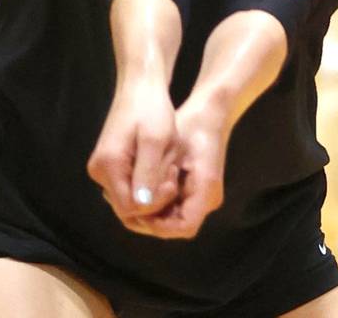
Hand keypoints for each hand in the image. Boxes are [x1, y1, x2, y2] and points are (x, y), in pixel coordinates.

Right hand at [87, 76, 179, 232]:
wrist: (141, 86)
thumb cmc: (151, 108)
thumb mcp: (156, 140)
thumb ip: (148, 173)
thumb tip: (141, 206)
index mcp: (107, 166)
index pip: (129, 208)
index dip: (155, 202)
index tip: (172, 180)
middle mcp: (99, 171)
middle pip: (129, 204)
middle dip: (155, 193)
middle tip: (172, 170)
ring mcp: (104, 168)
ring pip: (132, 194)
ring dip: (154, 185)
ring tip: (167, 161)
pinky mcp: (112, 164)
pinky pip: (131, 184)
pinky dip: (149, 177)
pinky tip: (161, 160)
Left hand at [124, 93, 228, 239]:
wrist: (210, 110)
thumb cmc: (192, 126)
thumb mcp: (171, 148)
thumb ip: (157, 176)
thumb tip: (139, 203)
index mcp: (207, 191)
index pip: (183, 227)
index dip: (158, 224)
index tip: (137, 208)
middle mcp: (208, 200)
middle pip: (176, 226)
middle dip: (150, 218)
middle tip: (128, 203)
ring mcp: (203, 196)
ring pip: (173, 217)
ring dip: (152, 209)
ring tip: (132, 193)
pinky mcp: (196, 189)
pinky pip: (174, 205)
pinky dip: (157, 199)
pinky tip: (142, 185)